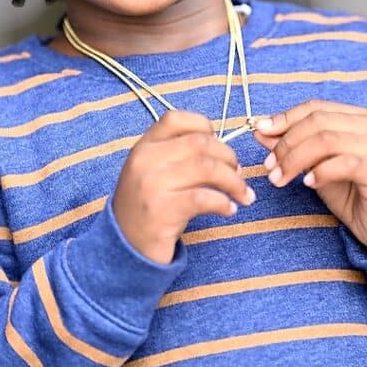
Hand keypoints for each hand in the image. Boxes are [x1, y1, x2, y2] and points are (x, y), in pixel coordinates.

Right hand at [113, 110, 255, 264]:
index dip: (204, 127)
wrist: (124, 247)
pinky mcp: (162, 211)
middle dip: (229, 157)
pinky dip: (223, 203)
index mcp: (143, 147)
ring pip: (207, 168)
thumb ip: (177, 155)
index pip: (176, 119)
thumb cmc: (148, 208)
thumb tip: (225, 151)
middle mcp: (145, 160)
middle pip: (200, 143)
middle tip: (238, 174)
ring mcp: (152, 185)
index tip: (219, 145)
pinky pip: (204, 198)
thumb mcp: (152, 172)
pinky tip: (229, 210)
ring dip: (233, 181)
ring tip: (242, 194)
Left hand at [253, 101, 366, 253]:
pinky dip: (321, 171)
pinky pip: (345, 162)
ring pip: (327, 139)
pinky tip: (308, 184)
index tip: (260, 132)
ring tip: (280, 178)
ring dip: (296, 159)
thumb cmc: (353, 194)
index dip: (284, 118)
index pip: (314, 107)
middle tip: (269, 167)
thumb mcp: (316, 167)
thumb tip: (261, 131)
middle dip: (286, 143)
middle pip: (317, 121)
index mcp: (356, 118)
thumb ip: (293, 147)